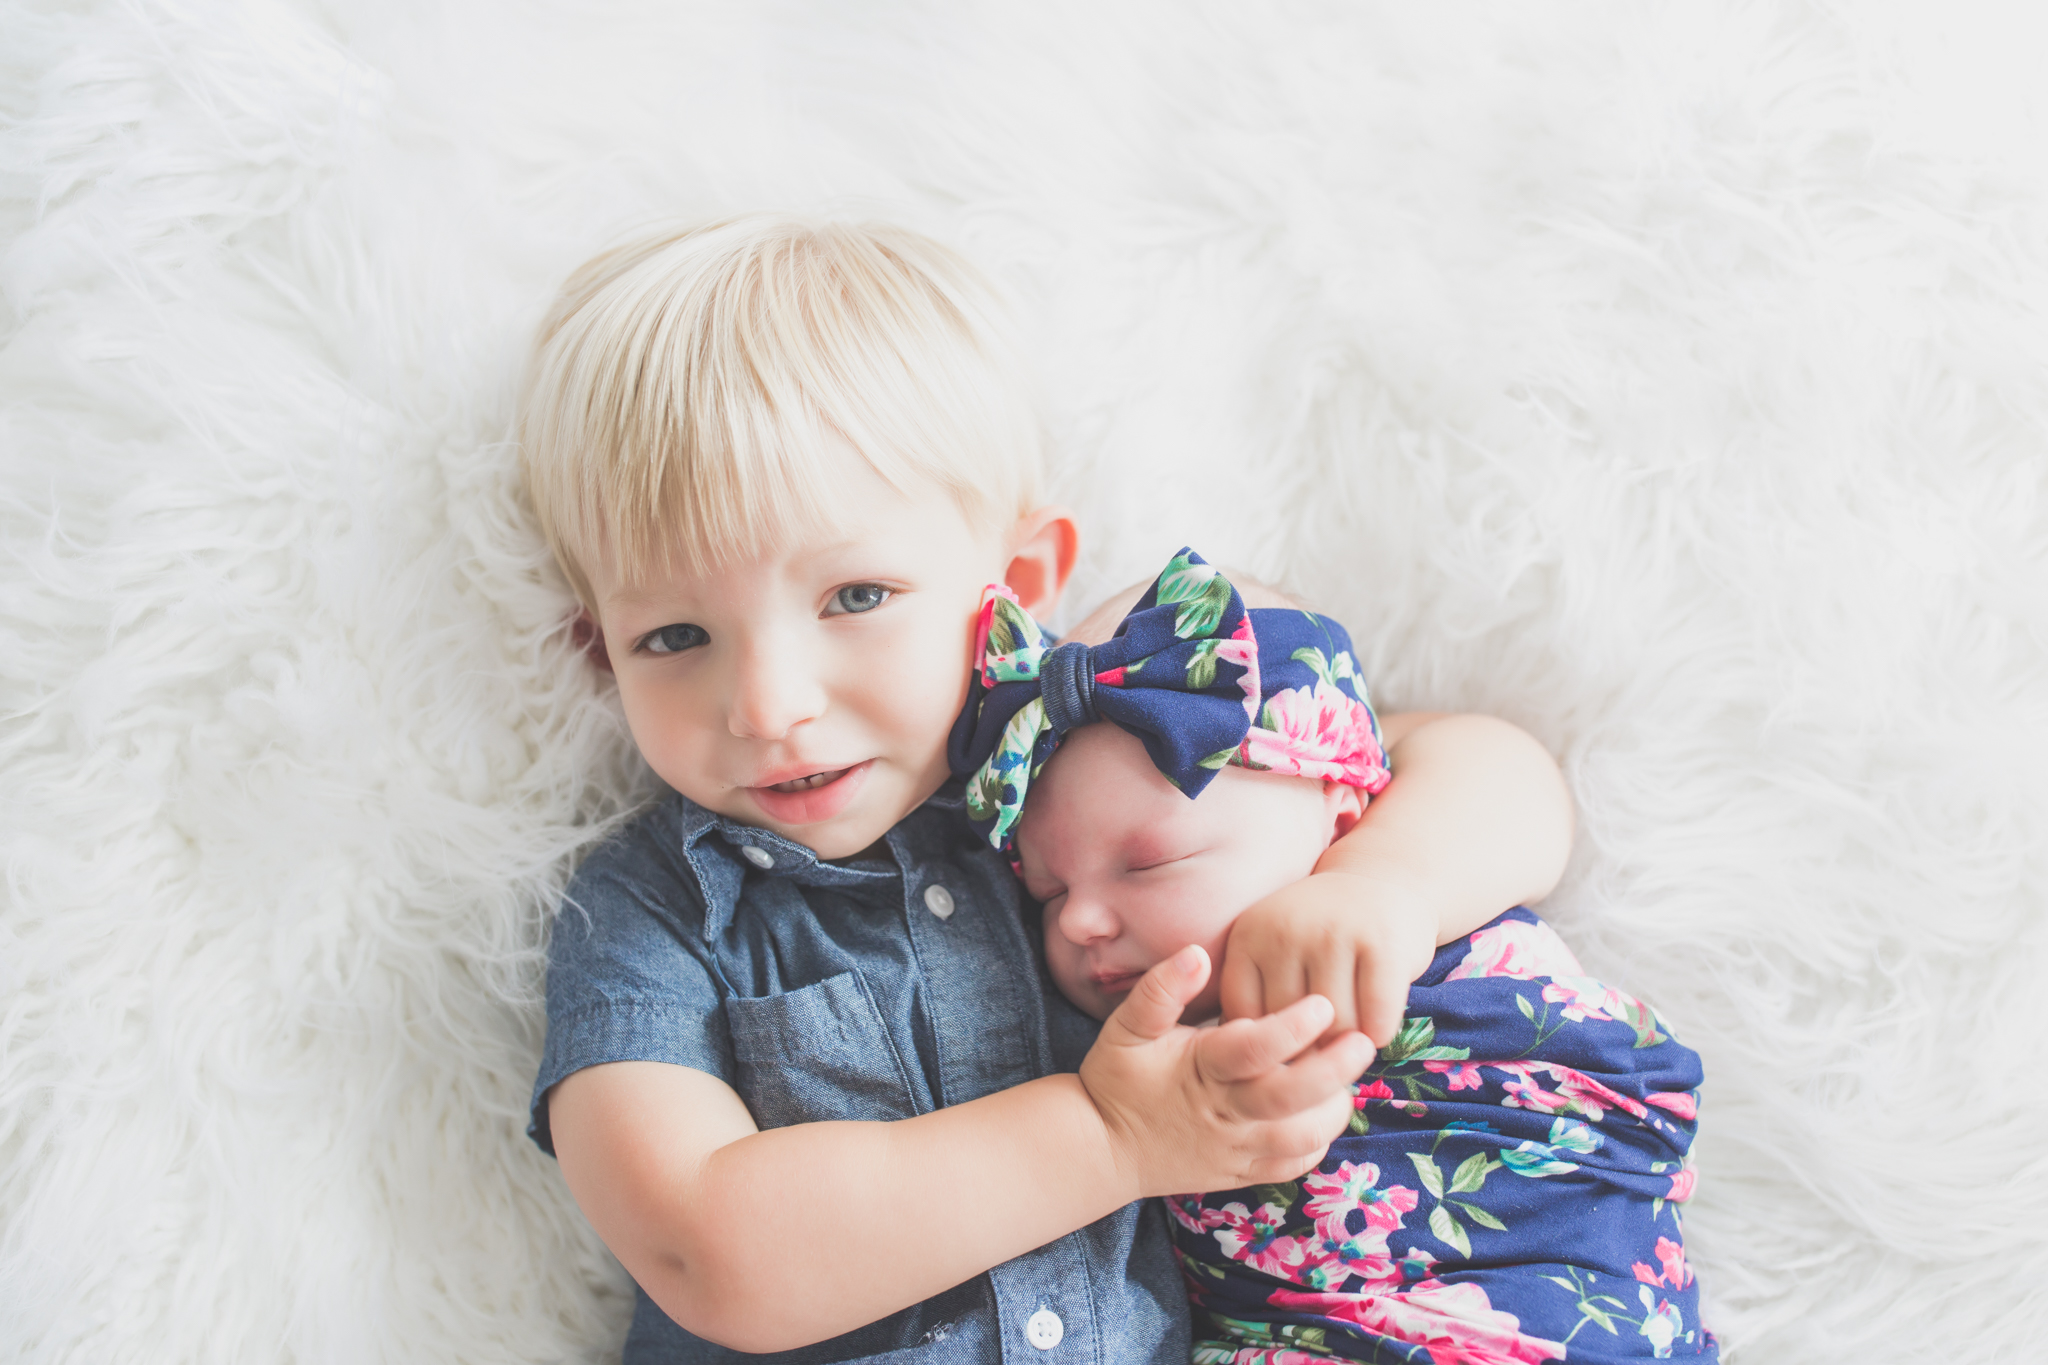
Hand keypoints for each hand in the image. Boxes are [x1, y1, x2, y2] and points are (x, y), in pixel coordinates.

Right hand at [1079, 945, 1372, 1197]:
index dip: (1290, 1028)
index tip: (1322, 1004)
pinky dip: (1316, 1143)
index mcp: (1198, 1070)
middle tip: (1362, 1041)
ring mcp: (1234, 1149)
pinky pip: (1290, 1165)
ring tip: (1348, 1079)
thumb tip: (1197, 954)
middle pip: (1287, 1097)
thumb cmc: (1118, 1078)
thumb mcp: (1127, 1027)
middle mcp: (1222, 1113)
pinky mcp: (1240, 1172)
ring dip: (1331, 1111)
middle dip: (1331, 1070)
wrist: (1101, 1148)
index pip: (1252, 1050)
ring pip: (1297, 1138)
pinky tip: (1323, 1114)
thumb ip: (1160, 989)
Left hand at [1218, 869, 1437, 1049]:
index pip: (1244, 1022)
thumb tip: (1253, 1083)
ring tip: (1350, 1040)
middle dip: (1311, 1054)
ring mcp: (1333, 932)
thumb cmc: (1320, 941)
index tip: (1285, 1053)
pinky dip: (1380, 1034)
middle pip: (1290, 1032)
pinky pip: (1377, 1018)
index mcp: (1247, 937)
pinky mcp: (1382, 942)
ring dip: (1348, 1048)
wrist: (1381, 882)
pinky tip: (1378, 1027)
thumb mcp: (1273, 956)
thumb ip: (1258, 1005)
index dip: (1267, 1051)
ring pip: (1335, 1031)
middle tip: (1326, 1053)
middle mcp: (1284, 931)